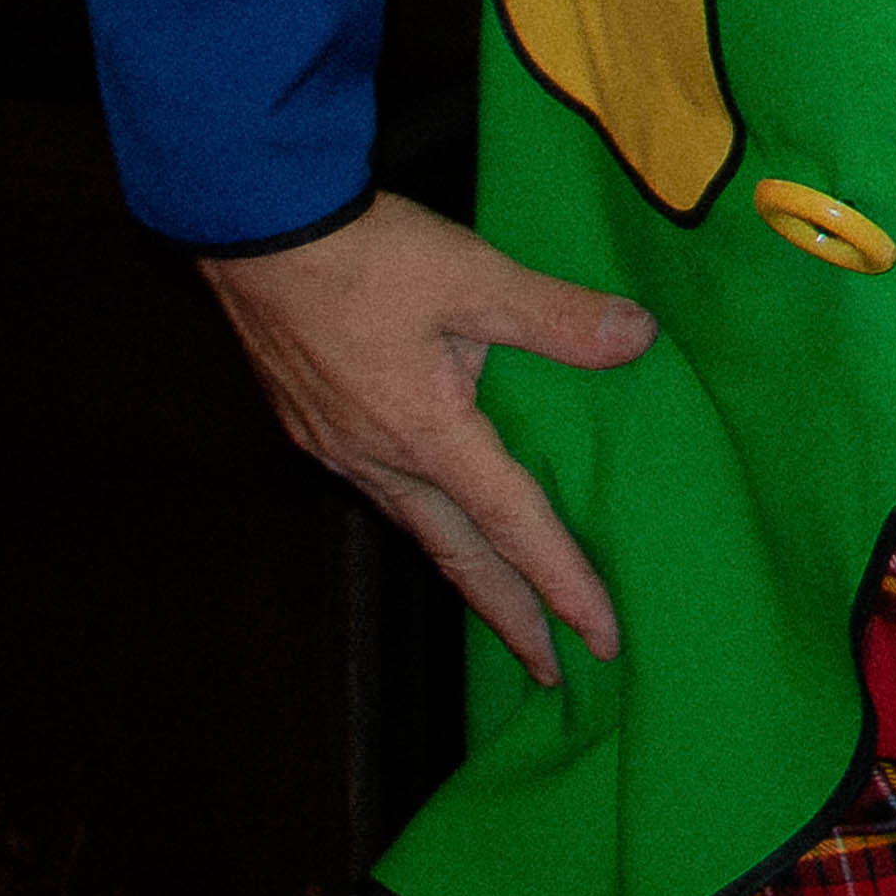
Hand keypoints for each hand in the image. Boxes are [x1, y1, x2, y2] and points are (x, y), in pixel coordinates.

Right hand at [202, 190, 656, 679]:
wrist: (256, 225)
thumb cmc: (367, 253)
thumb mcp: (476, 275)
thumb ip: (557, 317)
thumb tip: (638, 339)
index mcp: (428, 436)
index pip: (514, 529)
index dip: (564, 585)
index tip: (602, 639)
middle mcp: (380, 462)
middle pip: (458, 558)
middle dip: (508, 617)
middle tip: (550, 669)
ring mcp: (338, 448)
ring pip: (416, 528)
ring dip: (465, 572)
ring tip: (500, 603)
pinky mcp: (311, 425)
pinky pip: (380, 492)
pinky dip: (422, 520)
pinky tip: (431, 508)